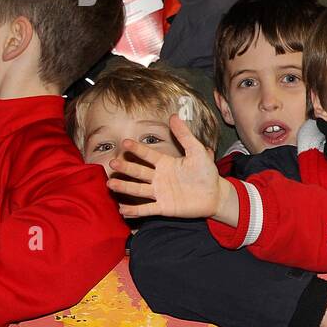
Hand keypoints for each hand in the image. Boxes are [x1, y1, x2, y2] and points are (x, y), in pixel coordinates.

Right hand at [106, 114, 234, 221]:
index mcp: (165, 163)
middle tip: (112, 164)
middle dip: (126, 168)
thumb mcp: (197, 151)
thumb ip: (185, 135)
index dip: (137, 149)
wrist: (215, 195)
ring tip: (110, 184)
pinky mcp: (164, 207)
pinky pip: (147, 209)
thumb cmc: (206, 172)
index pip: (147, 155)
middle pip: (138, 172)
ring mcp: (160, 193)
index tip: (125, 143)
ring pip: (139, 190)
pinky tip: (122, 210)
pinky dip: (135, 210)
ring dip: (125, 187)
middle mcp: (159, 177)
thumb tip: (174, 115)